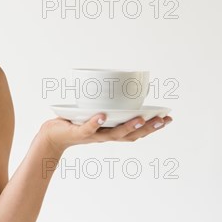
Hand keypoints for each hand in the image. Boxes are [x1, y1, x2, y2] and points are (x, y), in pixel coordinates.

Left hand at [39, 113, 173, 152]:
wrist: (52, 136)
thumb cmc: (75, 123)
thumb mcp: (95, 114)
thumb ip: (108, 105)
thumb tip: (123, 85)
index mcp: (111, 132)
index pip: (137, 132)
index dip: (153, 127)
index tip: (169, 118)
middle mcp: (105, 136)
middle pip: (131, 136)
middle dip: (148, 128)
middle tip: (163, 120)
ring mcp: (92, 135)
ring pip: (113, 134)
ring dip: (128, 127)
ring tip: (141, 118)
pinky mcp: (77, 133)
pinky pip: (88, 128)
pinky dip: (96, 123)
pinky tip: (102, 115)